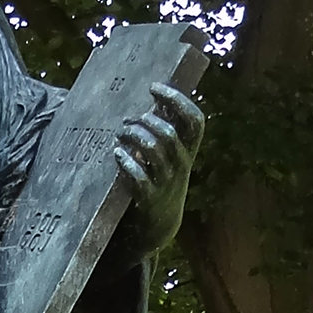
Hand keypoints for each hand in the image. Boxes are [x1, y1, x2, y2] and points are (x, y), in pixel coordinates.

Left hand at [113, 79, 203, 249]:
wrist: (159, 225)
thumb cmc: (161, 181)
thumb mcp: (171, 158)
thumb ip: (165, 132)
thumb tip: (152, 100)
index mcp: (189, 151)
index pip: (195, 120)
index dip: (177, 99)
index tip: (154, 87)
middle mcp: (181, 165)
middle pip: (169, 133)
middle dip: (145, 120)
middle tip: (127, 120)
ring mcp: (166, 182)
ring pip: (153, 150)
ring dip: (133, 136)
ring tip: (120, 134)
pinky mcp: (149, 198)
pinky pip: (138, 176)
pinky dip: (126, 162)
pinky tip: (117, 153)